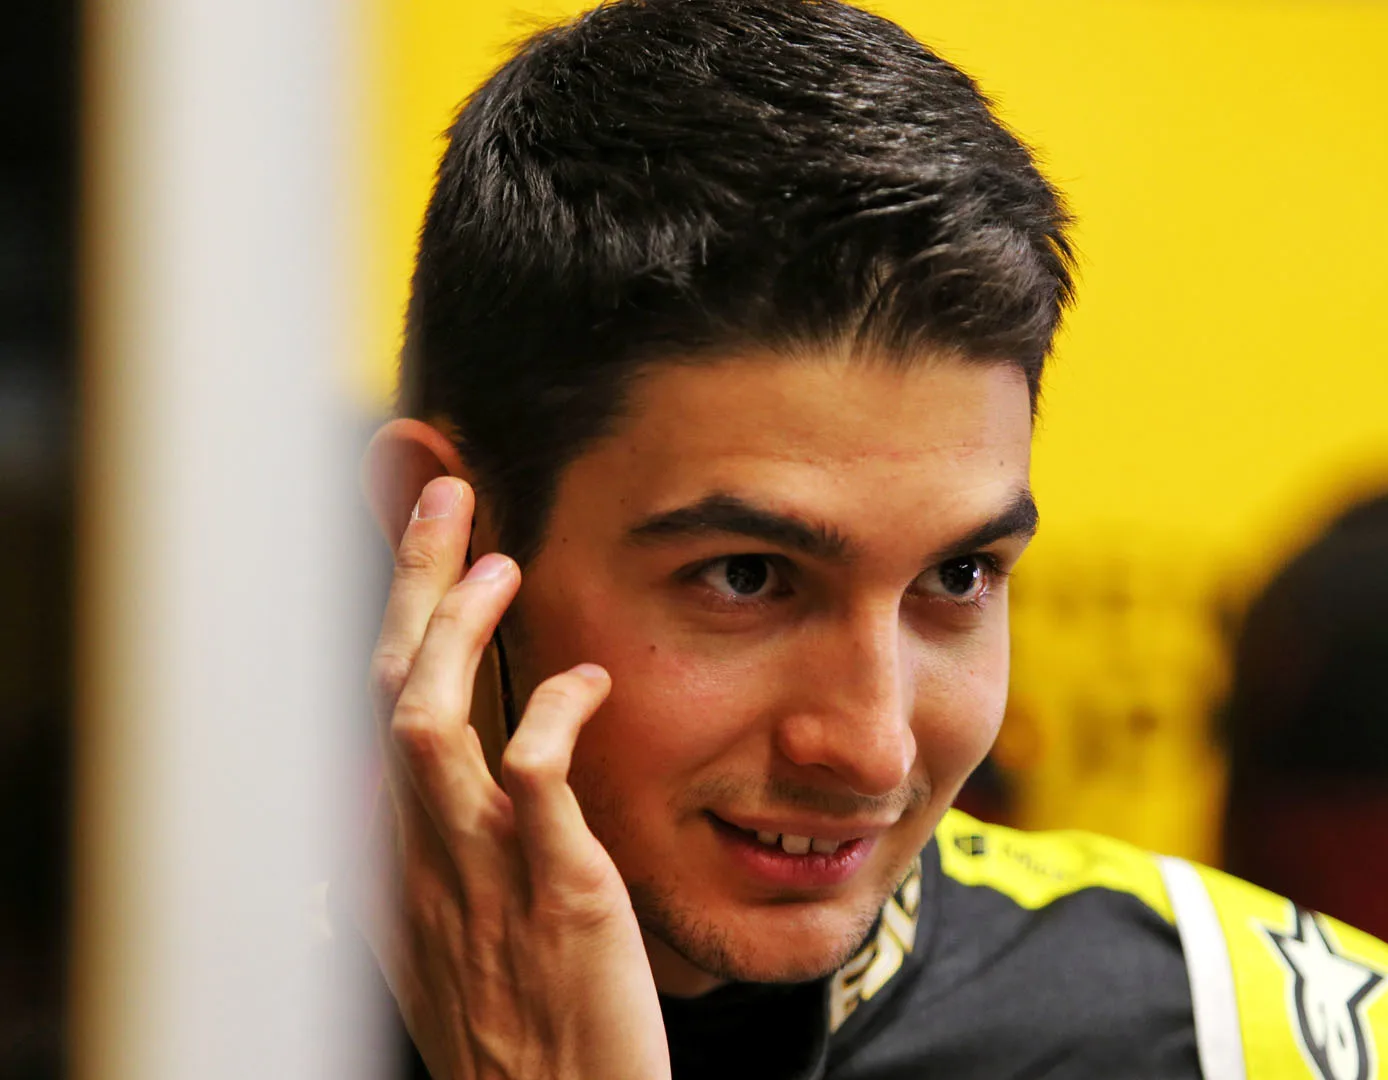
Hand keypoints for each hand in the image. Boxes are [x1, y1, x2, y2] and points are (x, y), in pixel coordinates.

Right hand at [358, 476, 670, 1079]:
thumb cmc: (522, 1033)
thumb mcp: (455, 938)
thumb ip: (441, 856)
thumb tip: (422, 788)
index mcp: (399, 861)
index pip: (380, 710)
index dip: (398, 620)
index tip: (427, 548)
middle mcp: (421, 858)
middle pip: (388, 690)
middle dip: (410, 584)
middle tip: (448, 496)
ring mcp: (480, 873)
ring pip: (428, 722)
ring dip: (457, 629)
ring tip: (498, 561)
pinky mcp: (557, 893)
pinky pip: (533, 782)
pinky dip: (551, 715)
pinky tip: (586, 681)